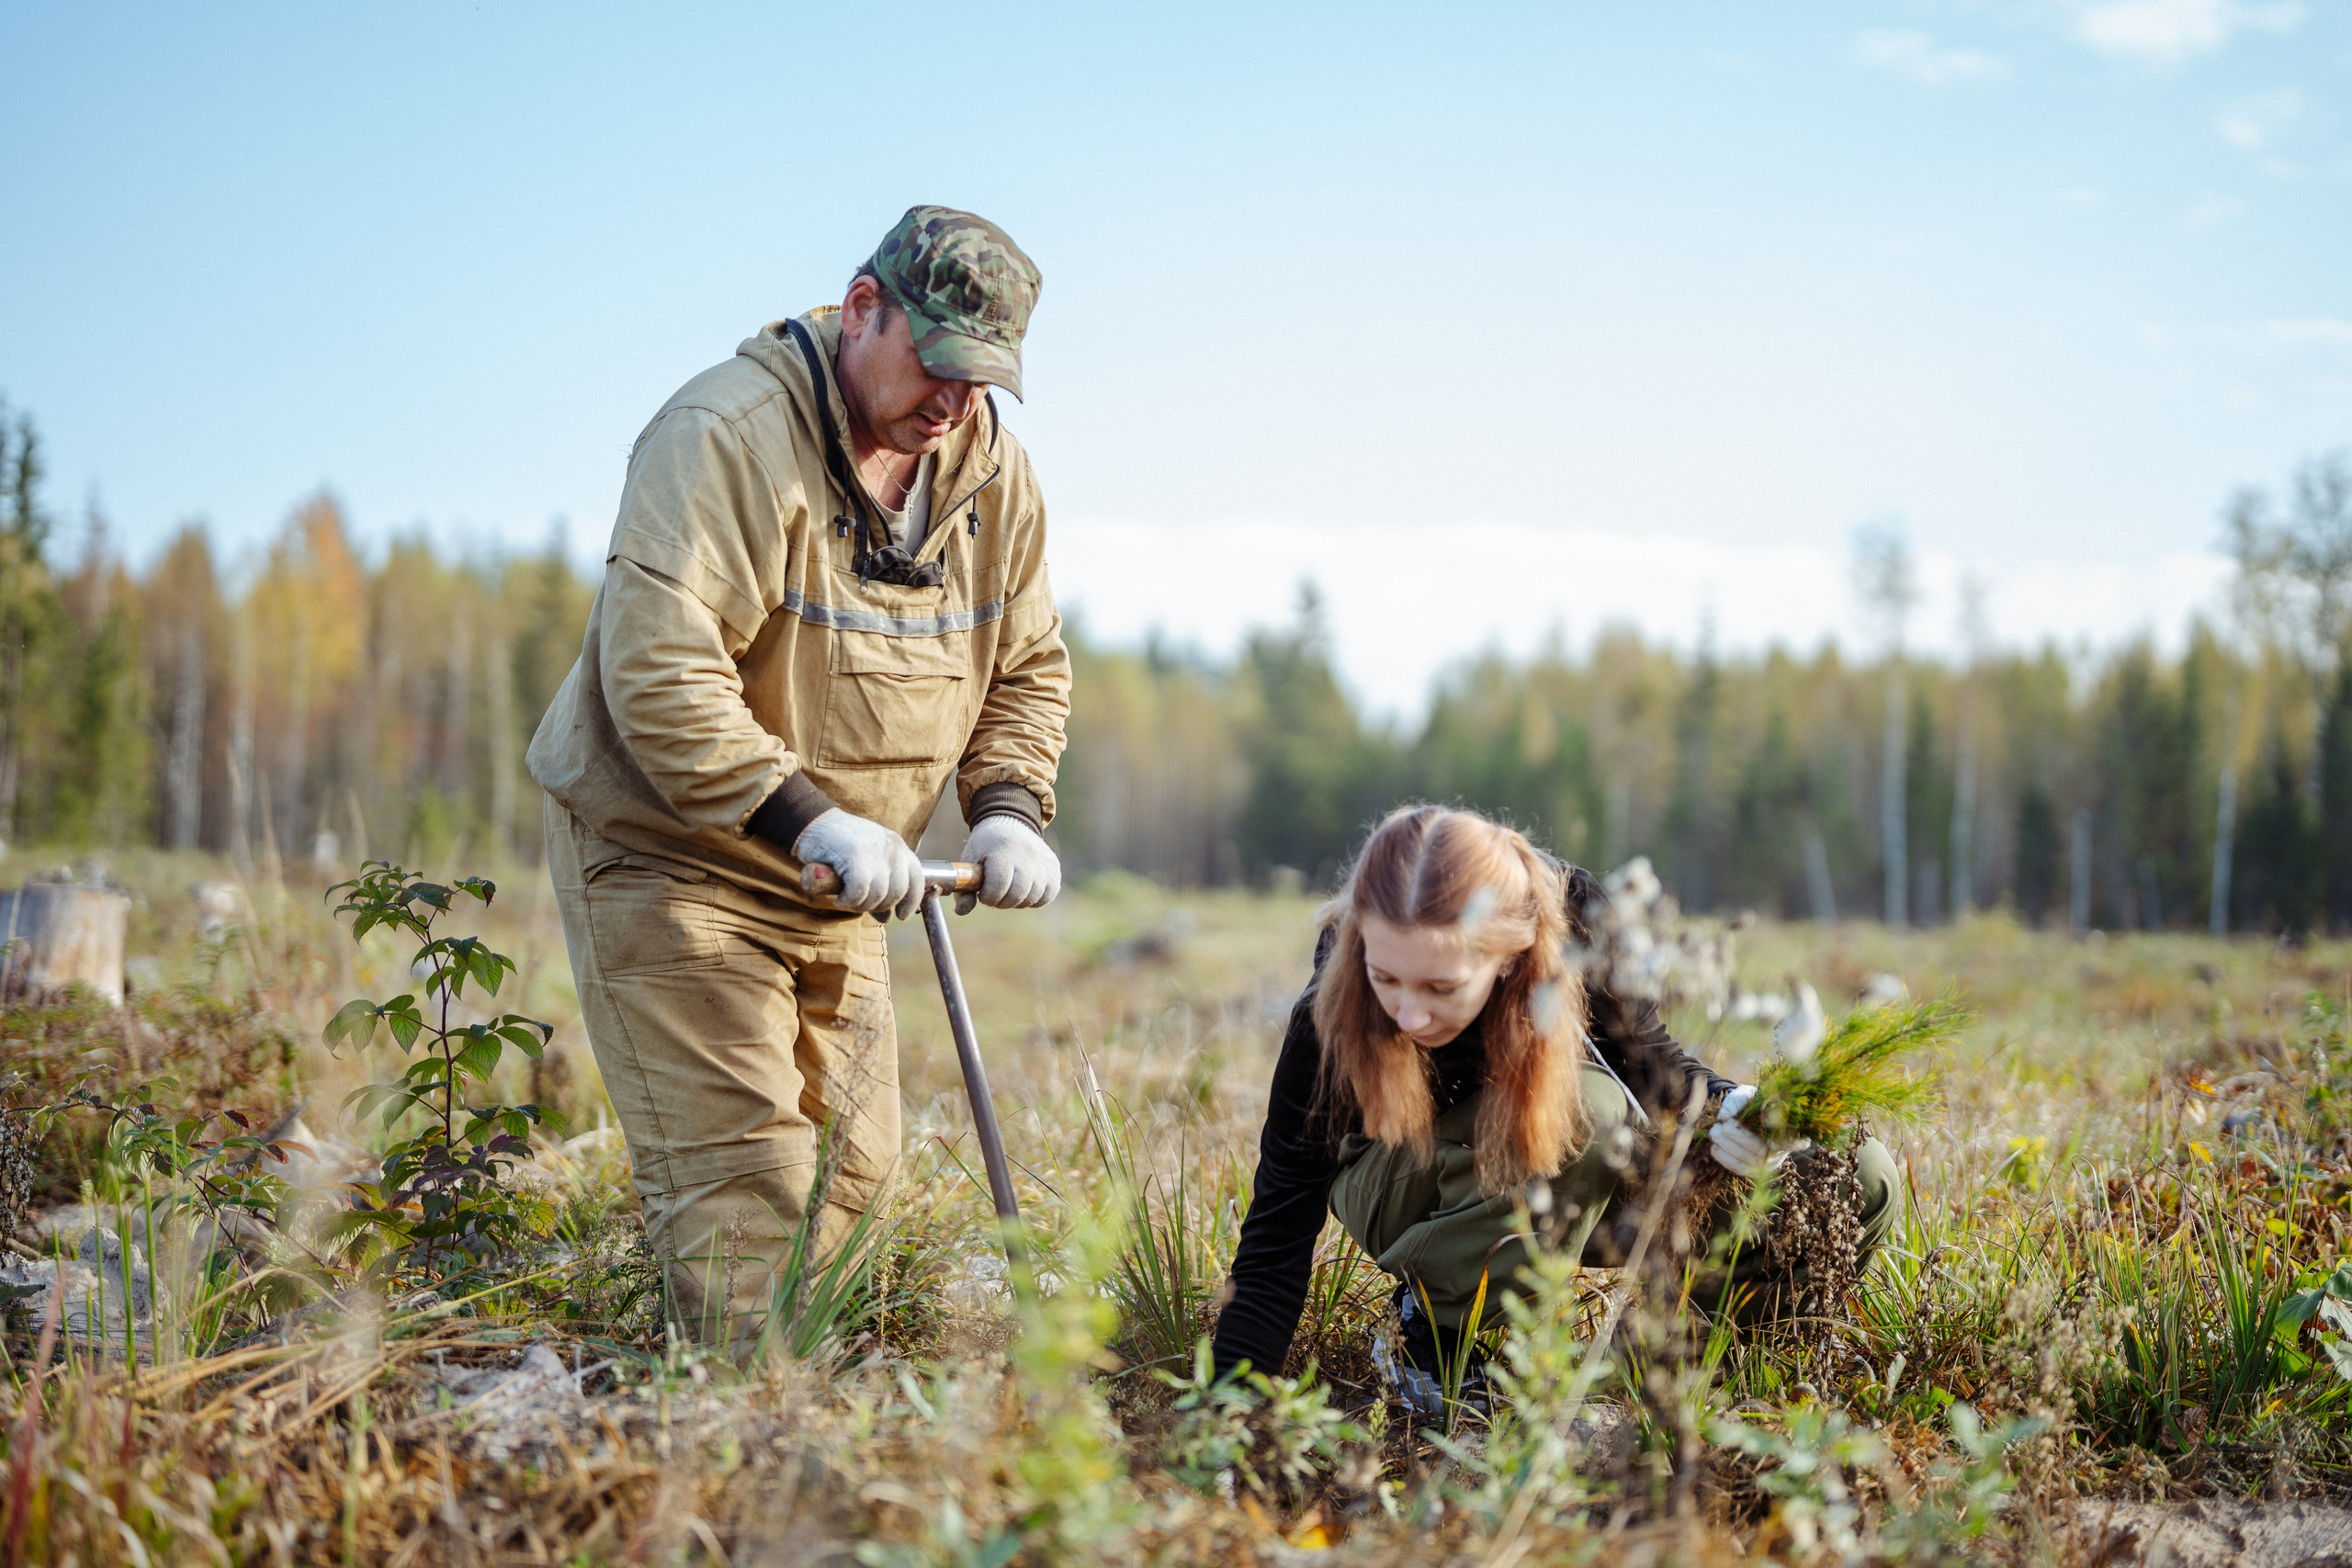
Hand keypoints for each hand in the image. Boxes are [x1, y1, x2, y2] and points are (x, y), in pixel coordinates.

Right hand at [794, 809, 923, 918]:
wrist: (811, 821)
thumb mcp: (867, 859)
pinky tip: (838, 898)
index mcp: (897, 845)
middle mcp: (891, 847)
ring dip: (860, 906)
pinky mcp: (855, 856)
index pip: (916, 879)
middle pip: (897, 892)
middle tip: (859, 905)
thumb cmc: (838, 845)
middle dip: (879, 906)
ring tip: (846, 899)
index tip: (900, 916)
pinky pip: (859, 894)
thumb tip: (888, 917)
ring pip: (878, 896)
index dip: (911, 901)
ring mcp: (874, 851)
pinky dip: (848, 902)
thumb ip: (881, 883)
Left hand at [957, 814, 1060, 913]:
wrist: (1009, 822)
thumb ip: (964, 889)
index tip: (984, 892)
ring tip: (1010, 890)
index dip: (989, 896)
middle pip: (1018, 893)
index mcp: (1001, 851)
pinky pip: (1049, 894)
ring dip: (1019, 901)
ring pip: (1034, 897)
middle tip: (997, 894)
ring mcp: (1042, 860)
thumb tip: (962, 911)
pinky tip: (1025, 890)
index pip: (999, 885)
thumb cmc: (986, 846)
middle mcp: (1026, 854)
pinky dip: (1036, 898)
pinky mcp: (1053, 865)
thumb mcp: (969, 862)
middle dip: (1003, 901)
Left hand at [1708, 1084, 1808, 1178]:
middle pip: (1761, 1149)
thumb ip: (1737, 1101)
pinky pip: (1738, 1168)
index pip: (1792, 1140)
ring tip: (1714, 1131)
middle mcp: (1781, 1151)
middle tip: (1721, 1124)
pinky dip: (1723, 1157)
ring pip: (1747, 1159)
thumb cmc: (1749, 1103)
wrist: (1746, 1116)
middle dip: (1737, 1136)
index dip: (1783, 1139)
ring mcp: (1768, 1163)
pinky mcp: (1753, 1171)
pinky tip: (1715, 1145)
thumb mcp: (1746, 1095)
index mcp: (1788, 1130)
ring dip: (1726, 1145)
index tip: (1768, 1132)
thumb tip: (1724, 1117)